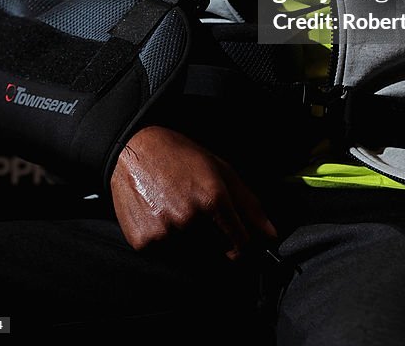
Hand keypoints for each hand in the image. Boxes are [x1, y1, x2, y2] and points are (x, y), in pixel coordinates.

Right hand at [110, 126, 276, 258]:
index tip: (236, 243)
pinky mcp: (144, 242)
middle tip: (194, 211)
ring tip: (175, 209)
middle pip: (214, 251)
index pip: (240, 244)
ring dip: (187, 241)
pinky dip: (164, 241)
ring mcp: (165, 232)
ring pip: (188, 254)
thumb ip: (248, 204)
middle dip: (210, 238)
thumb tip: (271, 234)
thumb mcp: (220, 170)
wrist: (133, 150)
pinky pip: (163, 254)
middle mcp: (190, 218)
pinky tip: (158, 215)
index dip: (241, 245)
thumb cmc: (181, 156)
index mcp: (213, 198)